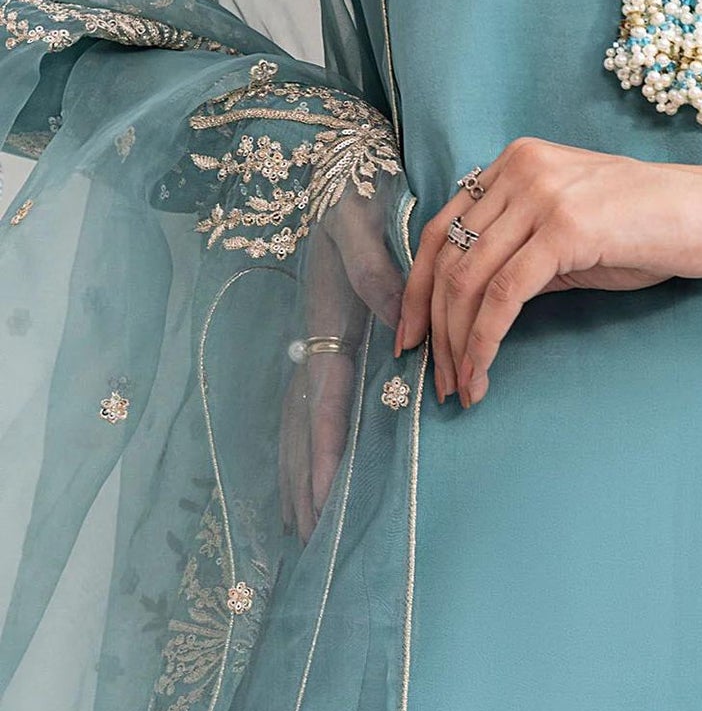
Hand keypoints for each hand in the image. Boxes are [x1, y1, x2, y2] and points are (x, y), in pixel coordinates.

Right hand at [281, 196, 404, 542]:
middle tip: (309, 543)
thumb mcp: (362, 224)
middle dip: (304, 487)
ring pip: (299, 426)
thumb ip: (376, 271)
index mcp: (327, 326)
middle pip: (302, 430)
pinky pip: (307, 410)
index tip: (327, 502)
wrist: (332, 168)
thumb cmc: (354, 196)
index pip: (324, 404)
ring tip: (302, 530)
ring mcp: (312, 347)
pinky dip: (304, 451)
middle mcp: (313, 344)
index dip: (325, 456)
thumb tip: (393, 318)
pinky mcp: (320, 345)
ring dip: (299, 479)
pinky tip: (309, 481)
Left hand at [396, 138, 701, 405]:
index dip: (418, 289)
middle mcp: (518, 168)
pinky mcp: (564, 229)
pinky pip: (504, 297)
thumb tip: (480, 306)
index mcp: (514, 163)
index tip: (412, 338)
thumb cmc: (652, 229)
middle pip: (447, 258)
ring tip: (460, 389)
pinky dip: (485, 342)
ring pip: (468, 281)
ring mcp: (540, 195)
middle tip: (434, 379)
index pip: (442, 228)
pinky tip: (482, 374)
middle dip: (433, 328)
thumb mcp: (573, 238)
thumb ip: (523, 258)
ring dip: (457, 345)